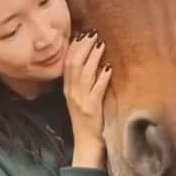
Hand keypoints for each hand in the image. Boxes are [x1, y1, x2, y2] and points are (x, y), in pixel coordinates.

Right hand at [63, 32, 111, 168]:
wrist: (86, 143)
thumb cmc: (87, 120)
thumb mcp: (80, 98)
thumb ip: (83, 81)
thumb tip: (92, 60)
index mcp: (67, 88)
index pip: (66, 62)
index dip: (74, 46)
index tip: (82, 32)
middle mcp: (71, 92)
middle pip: (73, 63)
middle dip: (83, 46)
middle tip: (93, 32)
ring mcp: (80, 100)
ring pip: (84, 73)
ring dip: (93, 57)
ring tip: (101, 43)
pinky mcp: (91, 109)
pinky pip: (96, 90)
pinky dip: (102, 78)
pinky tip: (108, 68)